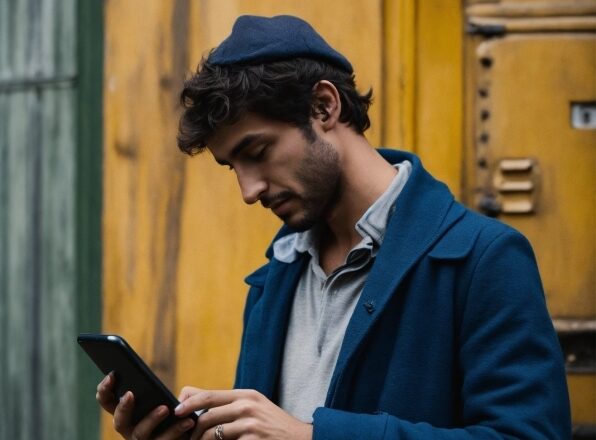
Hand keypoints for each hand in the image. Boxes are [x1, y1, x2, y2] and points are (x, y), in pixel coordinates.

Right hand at [96, 373, 195, 438]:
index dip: (104, 390)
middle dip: (123, 408)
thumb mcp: (161, 397)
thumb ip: (152, 390)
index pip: (107, 402)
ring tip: (165, 408)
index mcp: (126, 415)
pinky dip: (176, 430)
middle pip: (119, 422)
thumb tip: (146, 375)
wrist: (190, 434)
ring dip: (151, 419)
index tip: (112, 374)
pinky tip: (188, 420)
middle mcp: (130, 430)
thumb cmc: (172, 411)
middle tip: (130, 394)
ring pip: (140, 434)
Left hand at [174, 388, 312, 439]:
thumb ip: (228, 404)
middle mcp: (247, 405)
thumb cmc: (272, 425)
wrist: (300, 439)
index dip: (189, 403)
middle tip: (186, 438)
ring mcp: (251, 424)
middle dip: (192, 430)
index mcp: (246, 394)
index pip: (209, 395)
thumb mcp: (254, 406)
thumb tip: (192, 398)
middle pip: (207, 415)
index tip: (176, 411)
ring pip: (212, 433)